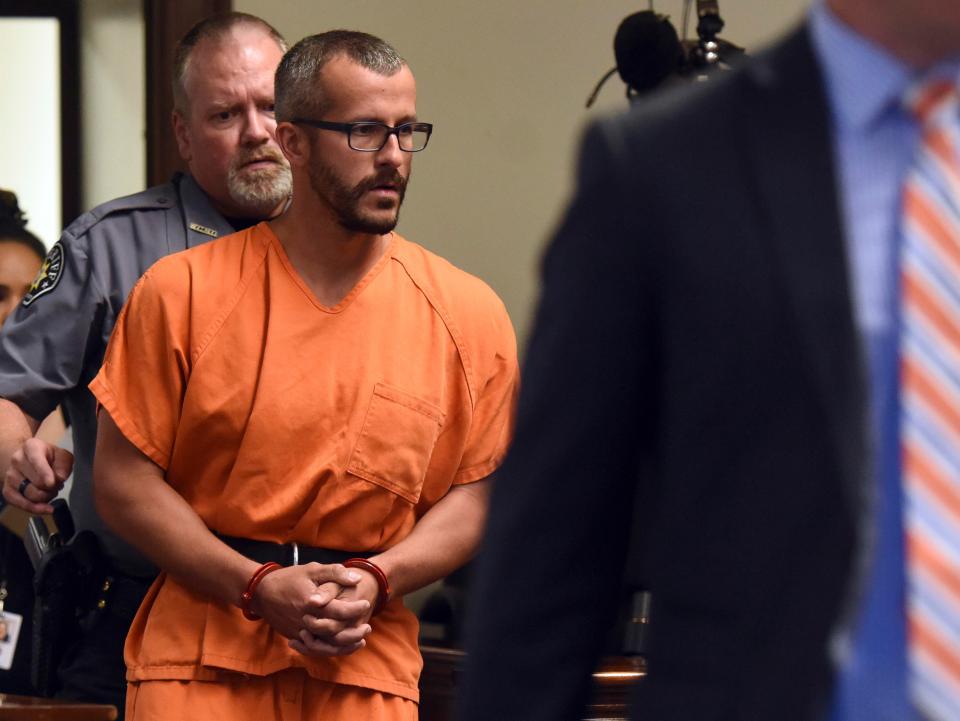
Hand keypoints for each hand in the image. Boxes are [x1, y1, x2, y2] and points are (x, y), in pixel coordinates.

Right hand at [3, 438, 72, 513]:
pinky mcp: (7, 490)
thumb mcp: (62, 456)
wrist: (29, 460)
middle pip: (36, 482)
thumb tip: (59, 479)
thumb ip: (64, 465)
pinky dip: (35, 508)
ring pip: (30, 494)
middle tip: (57, 485)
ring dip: (46, 497)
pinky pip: (20, 504)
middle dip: (52, 488)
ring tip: (50, 490)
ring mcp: (10, 475)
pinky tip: (46, 508)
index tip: (51, 483)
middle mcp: (16, 459)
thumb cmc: (49, 457)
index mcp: (31, 447)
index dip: (44, 473)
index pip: (36, 460)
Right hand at [251, 562, 371, 655]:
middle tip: (368, 627)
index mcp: (312, 603)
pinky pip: (314, 649)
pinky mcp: (294, 637)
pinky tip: (341, 647)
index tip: (366, 604)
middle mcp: (306, 621)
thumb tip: (357, 578)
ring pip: (324, 647)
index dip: (355, 609)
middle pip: (334, 633)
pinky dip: (329, 650)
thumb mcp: (312, 570)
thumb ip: (335, 573)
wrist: (262, 592)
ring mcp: (299, 632)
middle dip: (354, 632)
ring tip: (360, 642)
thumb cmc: (289, 578)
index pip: (339, 611)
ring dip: (344, 647)